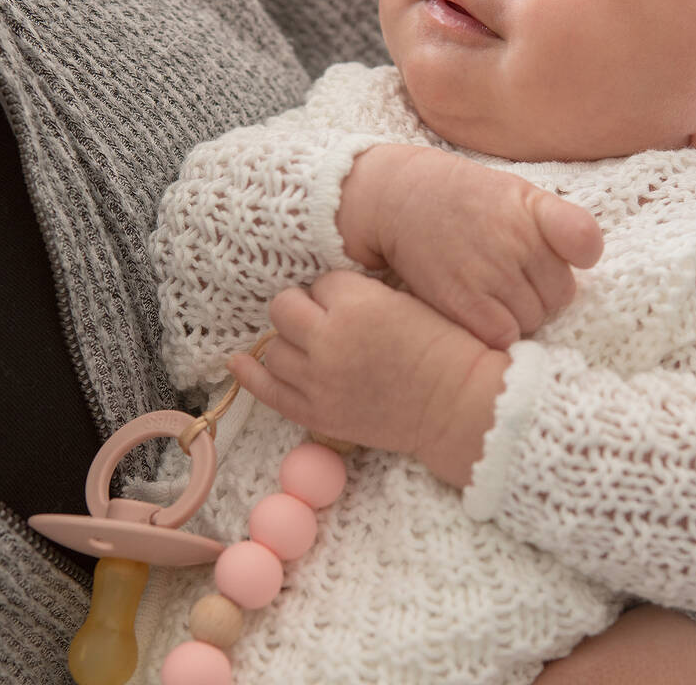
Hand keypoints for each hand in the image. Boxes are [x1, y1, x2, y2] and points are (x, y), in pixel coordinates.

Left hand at [228, 271, 507, 486]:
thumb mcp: (407, 299)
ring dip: (289, 342)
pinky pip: (265, 390)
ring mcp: (317, 379)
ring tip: (311, 346)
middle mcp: (328, 337)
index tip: (354, 303)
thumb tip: (330, 290)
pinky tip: (238, 362)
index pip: (321, 282)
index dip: (336, 292)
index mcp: (356, 302)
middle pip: (284, 308)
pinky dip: (249, 375)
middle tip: (326, 319)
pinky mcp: (315, 413)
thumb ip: (364, 292)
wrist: (458, 403)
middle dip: (303, 309)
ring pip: (272, 347)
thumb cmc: (445, 347)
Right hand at [337, 144, 602, 348]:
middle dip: (542, 293)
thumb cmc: (465, 200)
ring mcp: (491, 272)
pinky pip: (504, 337)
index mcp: (533, 208)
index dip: (580, 253)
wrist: (400, 198)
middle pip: (560, 297)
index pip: (585, 239)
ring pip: (534, 320)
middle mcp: (517, 240)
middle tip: (512, 277)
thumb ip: (559, 222)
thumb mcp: (517, 192)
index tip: (570, 256)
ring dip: (519, 315)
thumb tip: (590, 258)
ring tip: (492, 292)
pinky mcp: (463, 301)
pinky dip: (497, 332)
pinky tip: (480, 312)